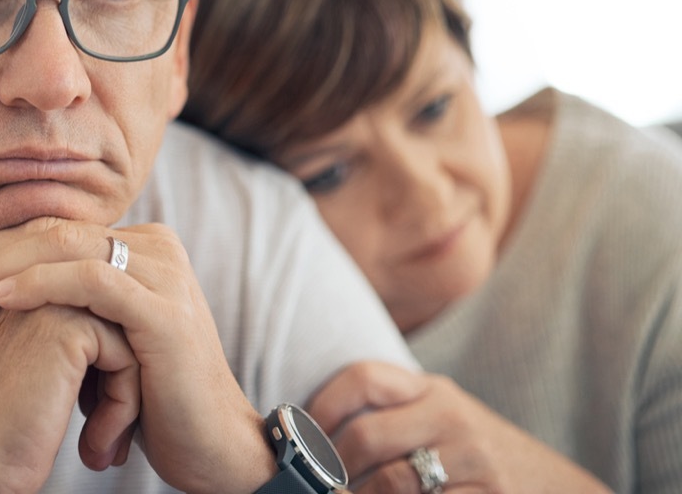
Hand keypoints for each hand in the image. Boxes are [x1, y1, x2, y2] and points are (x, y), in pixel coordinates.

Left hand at [0, 218, 277, 493]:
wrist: (210, 447)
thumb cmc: (150, 399)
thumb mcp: (101, 338)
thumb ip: (66, 302)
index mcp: (140, 246)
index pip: (51, 229)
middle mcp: (156, 247)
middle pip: (53, 231)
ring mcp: (163, 274)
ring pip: (66, 246)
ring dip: (0, 268)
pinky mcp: (163, 309)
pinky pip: (91, 279)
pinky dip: (40, 283)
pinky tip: (2, 298)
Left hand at [305, 361, 611, 492]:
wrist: (560, 489)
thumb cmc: (478, 456)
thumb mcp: (441, 420)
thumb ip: (392, 415)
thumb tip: (310, 432)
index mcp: (433, 390)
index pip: (362, 378)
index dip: (321, 407)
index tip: (301, 437)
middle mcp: (452, 417)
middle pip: (366, 437)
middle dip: (332, 469)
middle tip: (318, 488)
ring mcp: (474, 461)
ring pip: (390, 482)